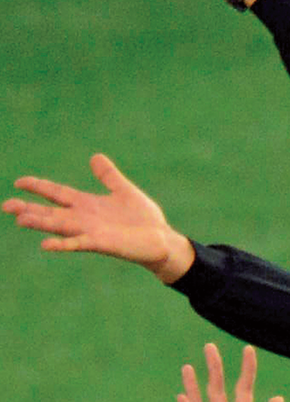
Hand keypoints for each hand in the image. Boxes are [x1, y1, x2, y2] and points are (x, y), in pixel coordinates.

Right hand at [4, 153, 193, 282]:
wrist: (163, 241)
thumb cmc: (144, 220)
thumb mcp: (124, 191)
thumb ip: (108, 176)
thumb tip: (95, 157)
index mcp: (88, 205)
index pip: (57, 193)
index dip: (39, 187)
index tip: (18, 182)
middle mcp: (85, 219)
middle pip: (51, 212)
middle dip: (29, 209)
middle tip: (6, 206)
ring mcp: (91, 232)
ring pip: (59, 226)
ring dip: (39, 223)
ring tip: (19, 218)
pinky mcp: (102, 243)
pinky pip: (78, 243)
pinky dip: (62, 244)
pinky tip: (45, 245)